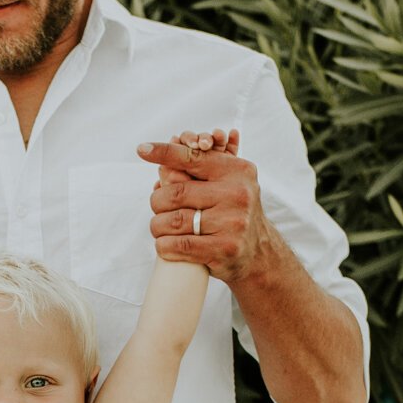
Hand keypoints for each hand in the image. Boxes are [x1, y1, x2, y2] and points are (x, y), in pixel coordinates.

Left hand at [138, 129, 267, 282]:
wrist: (260, 252)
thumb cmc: (233, 212)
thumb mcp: (226, 184)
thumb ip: (200, 170)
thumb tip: (163, 162)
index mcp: (237, 171)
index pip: (193, 157)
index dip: (165, 152)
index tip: (142, 149)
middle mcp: (237, 194)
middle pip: (176, 192)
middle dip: (157, 201)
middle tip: (156, 206)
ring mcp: (232, 223)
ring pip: (173, 221)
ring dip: (157, 226)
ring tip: (159, 227)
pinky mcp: (224, 249)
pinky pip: (180, 245)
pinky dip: (164, 246)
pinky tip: (164, 244)